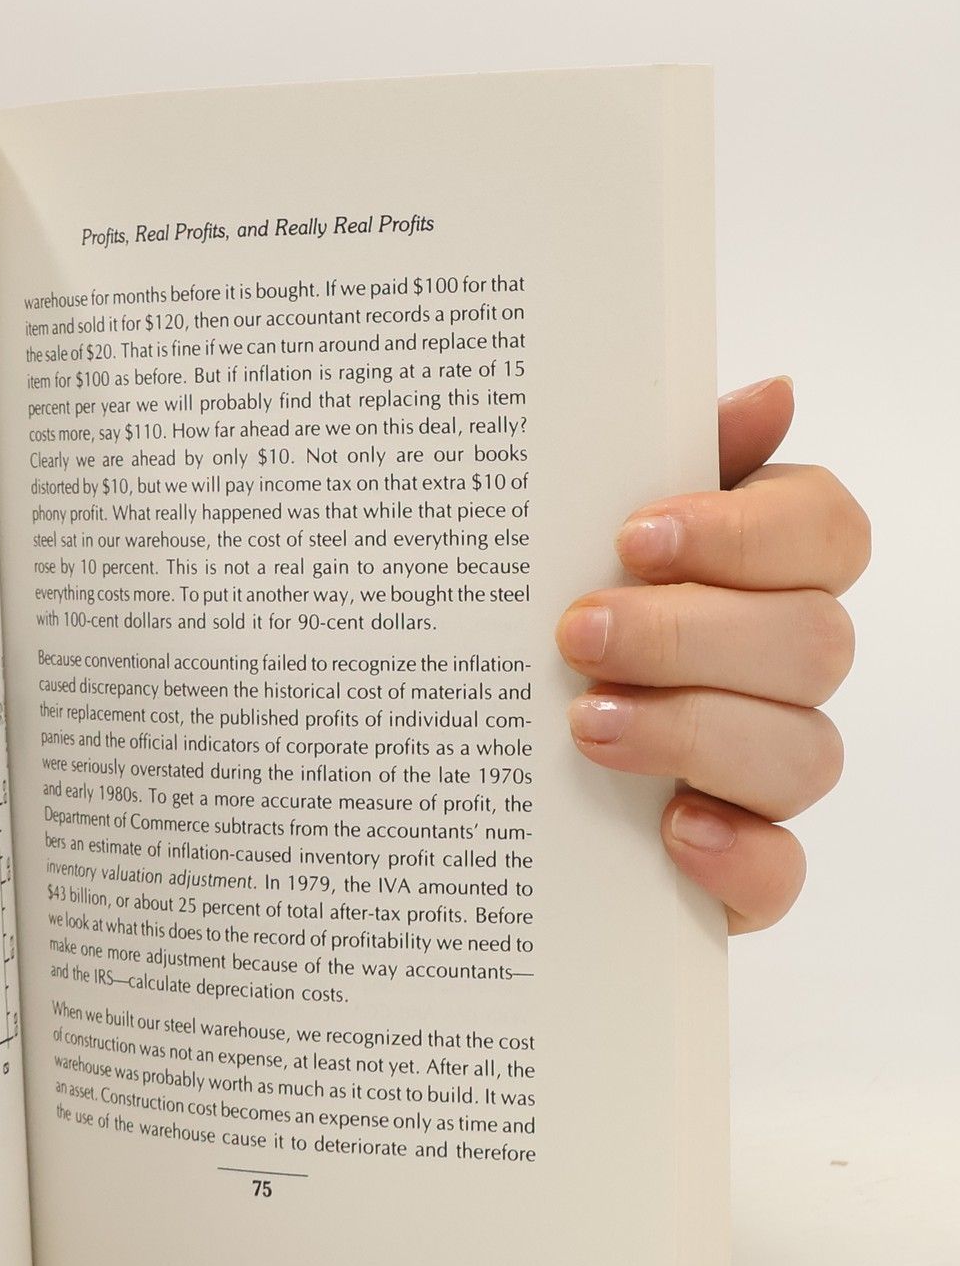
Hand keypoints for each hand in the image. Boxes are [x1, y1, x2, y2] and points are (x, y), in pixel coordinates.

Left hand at [555, 377, 868, 931]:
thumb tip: (770, 393)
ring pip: (805, 753)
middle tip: (577, 634)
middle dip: (692, 636)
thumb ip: (648, 465)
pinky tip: (672, 830)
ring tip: (583, 726)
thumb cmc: (516, 635)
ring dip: (695, 733)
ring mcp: (761, 776)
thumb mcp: (552, 544)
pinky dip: (738, 853)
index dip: (747, 533)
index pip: (824, 531)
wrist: (440, 772)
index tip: (635, 536)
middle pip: (815, 643)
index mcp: (752, 576)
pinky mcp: (737, 870)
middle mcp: (774, 673)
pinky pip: (783, 872)